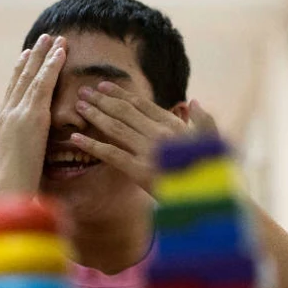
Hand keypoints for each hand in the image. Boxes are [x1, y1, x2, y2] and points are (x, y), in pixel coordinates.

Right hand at [0, 34, 66, 194]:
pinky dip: (51, 66)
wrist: (5, 193)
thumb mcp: (16, 170)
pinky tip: (60, 53)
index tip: (25, 58)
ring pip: (31, 77)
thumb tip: (29, 163)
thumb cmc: (12, 192)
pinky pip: (43, 85)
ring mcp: (16, 114)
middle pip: (19, 80)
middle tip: (40, 41)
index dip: (19, 75)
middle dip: (30, 59)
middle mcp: (6, 116)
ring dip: (43, 56)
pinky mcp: (30, 116)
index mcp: (2, 128)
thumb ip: (22, 159)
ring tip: (53, 38)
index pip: (12, 95)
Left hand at [70, 81, 217, 193]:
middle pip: (124, 112)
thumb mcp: (213, 142)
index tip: (103, 86)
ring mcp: (149, 151)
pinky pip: (110, 154)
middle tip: (82, 91)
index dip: (120, 94)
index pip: (141, 104)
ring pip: (115, 128)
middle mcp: (160, 134)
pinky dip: (91, 145)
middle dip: (101, 100)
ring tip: (78, 106)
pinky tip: (75, 138)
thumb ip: (203, 120)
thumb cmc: (210, 173)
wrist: (206, 201)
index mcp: (174, 125)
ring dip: (94, 115)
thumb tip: (193, 102)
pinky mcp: (139, 171)